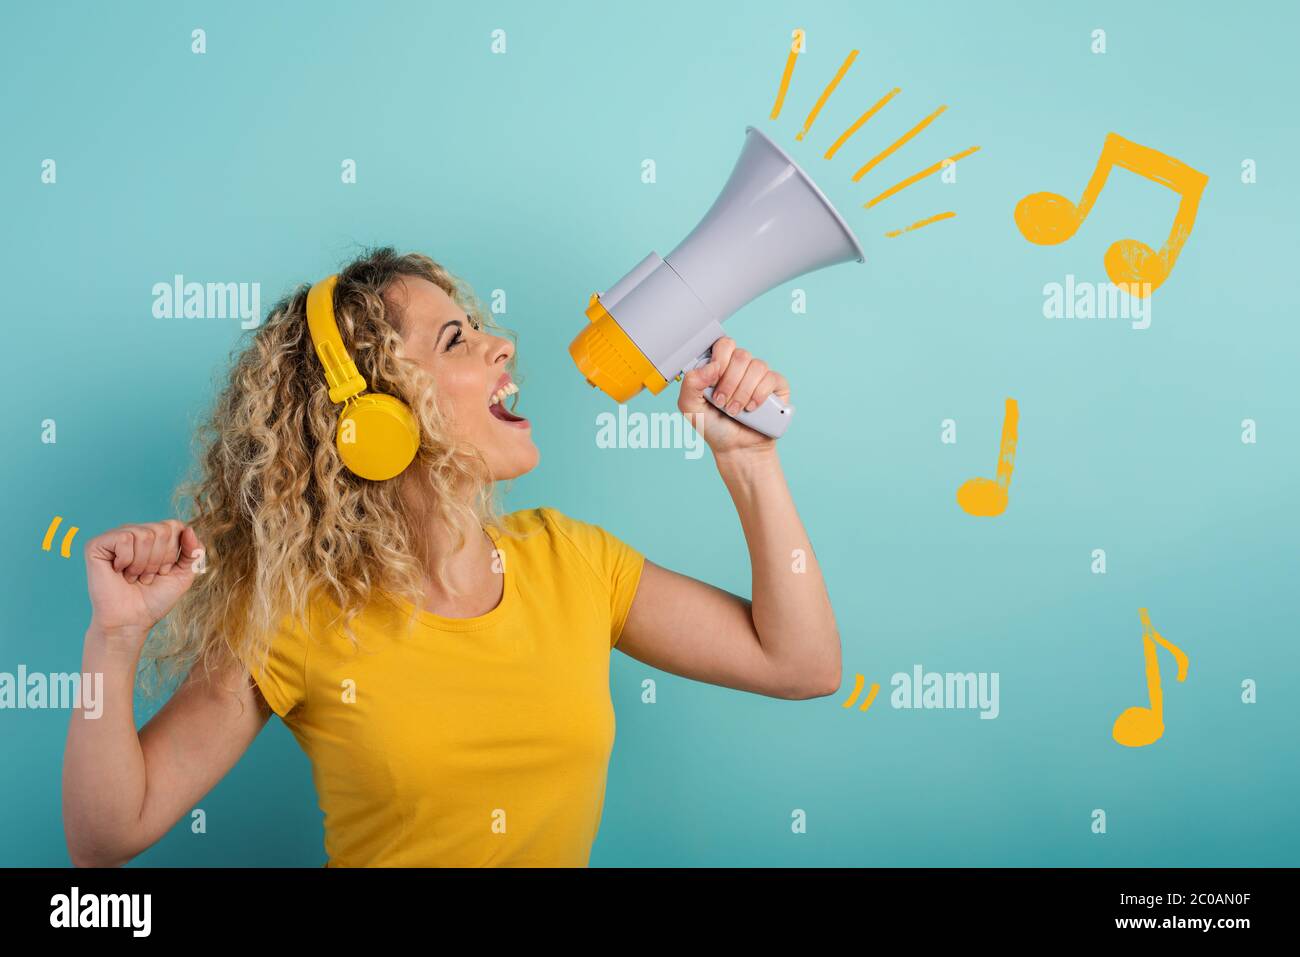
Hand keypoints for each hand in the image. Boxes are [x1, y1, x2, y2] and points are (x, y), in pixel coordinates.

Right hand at [84, 520, 205, 643]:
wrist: (131, 620)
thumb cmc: (155, 598)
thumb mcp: (184, 574)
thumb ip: (193, 551)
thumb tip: (190, 529)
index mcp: (154, 536)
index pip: (175, 525)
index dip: (173, 552)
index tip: (164, 571)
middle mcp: (135, 532)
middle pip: (162, 530)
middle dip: (159, 560)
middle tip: (146, 576)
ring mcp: (115, 536)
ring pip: (144, 534)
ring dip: (143, 564)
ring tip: (133, 576)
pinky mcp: (97, 544)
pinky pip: (123, 539)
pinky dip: (126, 561)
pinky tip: (119, 571)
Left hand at [677, 336, 789, 457]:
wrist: (735, 448)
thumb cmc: (713, 426)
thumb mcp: (690, 407)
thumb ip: (690, 383)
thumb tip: (711, 366)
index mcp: (720, 365)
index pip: (723, 344)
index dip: (719, 359)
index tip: (713, 380)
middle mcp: (741, 367)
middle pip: (740, 355)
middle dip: (729, 383)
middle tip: (721, 402)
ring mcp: (759, 375)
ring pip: (756, 366)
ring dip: (743, 392)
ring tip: (735, 410)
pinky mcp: (776, 386)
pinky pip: (771, 378)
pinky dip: (759, 395)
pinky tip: (752, 408)